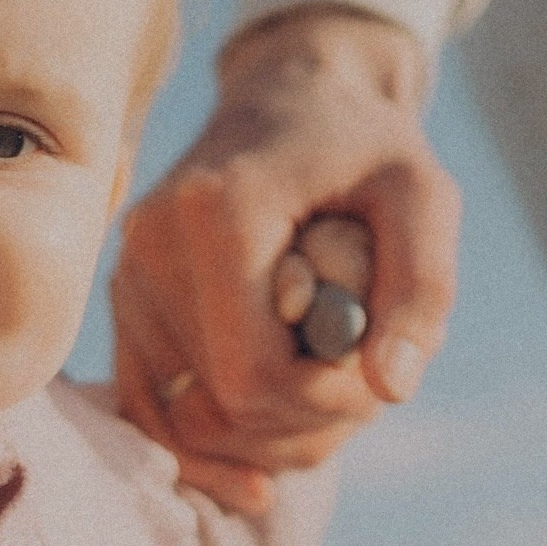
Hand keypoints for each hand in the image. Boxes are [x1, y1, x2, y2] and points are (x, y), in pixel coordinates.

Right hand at [113, 7, 459, 513]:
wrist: (290, 100)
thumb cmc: (366, 147)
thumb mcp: (425, 196)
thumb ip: (421, 288)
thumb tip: (390, 389)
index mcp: (217, 212)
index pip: (252, 377)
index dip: (324, 400)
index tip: (371, 363)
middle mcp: (150, 247)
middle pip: (221, 412)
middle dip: (306, 418)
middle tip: (359, 364)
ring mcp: (125, 278)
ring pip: (188, 425)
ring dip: (270, 431)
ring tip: (322, 370)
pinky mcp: (121, 304)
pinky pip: (151, 414)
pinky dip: (215, 444)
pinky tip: (268, 445)